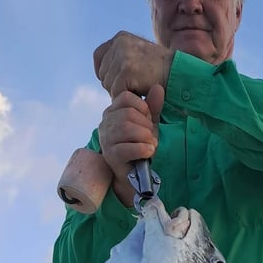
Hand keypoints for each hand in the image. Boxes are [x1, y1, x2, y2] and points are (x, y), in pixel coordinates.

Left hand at [94, 31, 172, 98]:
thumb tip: (100, 73)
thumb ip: (121, 58)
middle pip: (102, 73)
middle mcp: (119, 44)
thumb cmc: (160, 70)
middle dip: (114, 84)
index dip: (103, 72)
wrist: (178, 73)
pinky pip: (116, 92)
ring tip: (137, 91)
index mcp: (121, 37)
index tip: (114, 82)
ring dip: (120, 93)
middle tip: (132, 89)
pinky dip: (126, 98)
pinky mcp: (126, 71)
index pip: (98, 56)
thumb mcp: (139, 55)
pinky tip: (139, 96)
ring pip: (108, 84)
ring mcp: (122, 57)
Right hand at [98, 86, 164, 207]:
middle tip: (151, 136)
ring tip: (151, 144)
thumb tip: (158, 87)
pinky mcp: (111, 156)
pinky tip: (148, 152)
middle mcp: (105, 123)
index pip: (126, 97)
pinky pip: (128, 148)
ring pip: (127, 128)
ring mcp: (106, 140)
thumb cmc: (139, 146)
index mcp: (112, 111)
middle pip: (128, 113)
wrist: (134, 174)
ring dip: (145, 137)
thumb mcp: (148, 124)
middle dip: (145, 124)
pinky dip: (143, 149)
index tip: (148, 120)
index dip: (142, 107)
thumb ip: (153, 107)